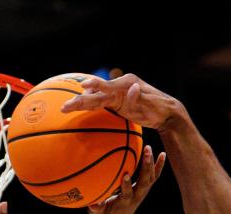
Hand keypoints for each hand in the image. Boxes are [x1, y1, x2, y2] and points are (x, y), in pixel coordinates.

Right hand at [61, 74, 185, 130]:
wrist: (166, 112)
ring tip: (66, 107)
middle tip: (64, 107)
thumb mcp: (149, 105)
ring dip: (82, 102)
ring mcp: (117, 94)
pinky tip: (79, 105)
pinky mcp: (117, 101)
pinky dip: (90, 103)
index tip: (82, 89)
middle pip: (95, 95)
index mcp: (125, 86)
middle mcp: (119, 87)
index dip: (93, 89)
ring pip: (96, 98)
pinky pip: (101, 103)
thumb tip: (133, 87)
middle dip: (80, 101)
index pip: (104, 89)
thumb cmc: (158, 110)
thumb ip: (138, 98)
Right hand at [89, 145, 166, 213]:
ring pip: (151, 177)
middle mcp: (137, 195)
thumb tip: (90, 204)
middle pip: (145, 182)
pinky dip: (159, 165)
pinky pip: (154, 176)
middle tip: (146, 153)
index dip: (127, 185)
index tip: (126, 175)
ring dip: (151, 163)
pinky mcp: (146, 187)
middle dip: (146, 168)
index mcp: (126, 201)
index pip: (128, 193)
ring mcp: (143, 191)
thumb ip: (96, 209)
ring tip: (149, 148)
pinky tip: (163, 154)